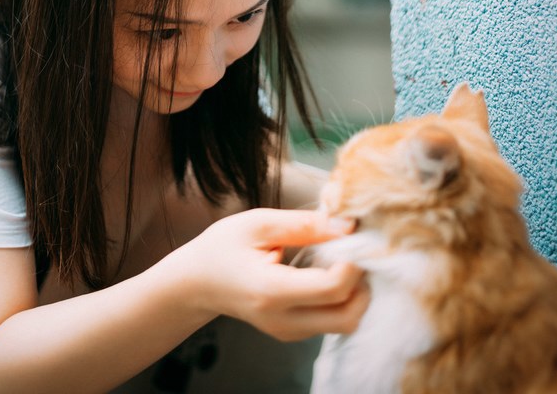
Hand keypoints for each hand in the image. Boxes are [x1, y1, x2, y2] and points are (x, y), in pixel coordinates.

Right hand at [172, 207, 368, 341]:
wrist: (195, 283)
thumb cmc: (221, 247)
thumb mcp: (256, 224)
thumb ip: (303, 225)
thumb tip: (347, 224)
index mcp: (271, 290)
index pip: (333, 288)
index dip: (352, 262)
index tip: (350, 237)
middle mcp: (282, 320)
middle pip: (348, 316)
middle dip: (361, 284)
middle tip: (351, 252)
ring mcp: (288, 331)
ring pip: (344, 322)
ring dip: (353, 293)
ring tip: (337, 260)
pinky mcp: (291, 332)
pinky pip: (330, 321)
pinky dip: (340, 299)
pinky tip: (325, 272)